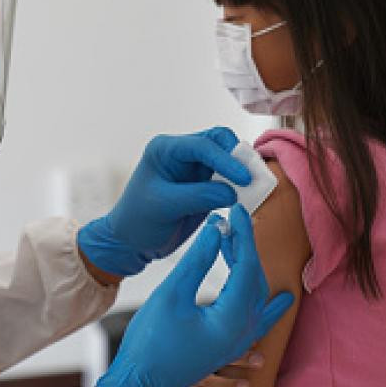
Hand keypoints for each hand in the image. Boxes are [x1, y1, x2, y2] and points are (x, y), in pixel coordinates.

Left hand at [78, 127, 251, 277]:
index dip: (225, 159)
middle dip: (237, 157)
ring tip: (255, 187)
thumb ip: (199, 196)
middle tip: (253, 177)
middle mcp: (181, 154)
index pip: (202, 145)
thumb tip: (233, 192)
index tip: (243, 177)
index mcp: (165, 150)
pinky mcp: (204, 187)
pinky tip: (247, 197)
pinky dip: (239, 187)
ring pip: (227, 160)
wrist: (130, 244)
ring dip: (241, 171)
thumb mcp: (165, 206)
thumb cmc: (137, 221)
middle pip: (219, 142)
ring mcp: (194, 169)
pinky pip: (227, 180)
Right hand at [94, 205, 293, 386]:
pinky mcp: (231, 346)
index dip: (242, 234)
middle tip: (228, 222)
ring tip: (234, 243)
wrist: (140, 385)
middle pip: (255, 279)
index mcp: (232, 318)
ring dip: (248, 267)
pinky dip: (267, 302)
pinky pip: (260, 320)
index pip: (247, 264)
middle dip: (244, 247)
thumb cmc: (151, 342)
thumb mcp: (172, 294)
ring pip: (257, 296)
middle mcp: (244, 331)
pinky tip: (283, 299)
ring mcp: (239, 342)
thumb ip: (198, 261)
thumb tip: (217, 230)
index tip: (234, 210)